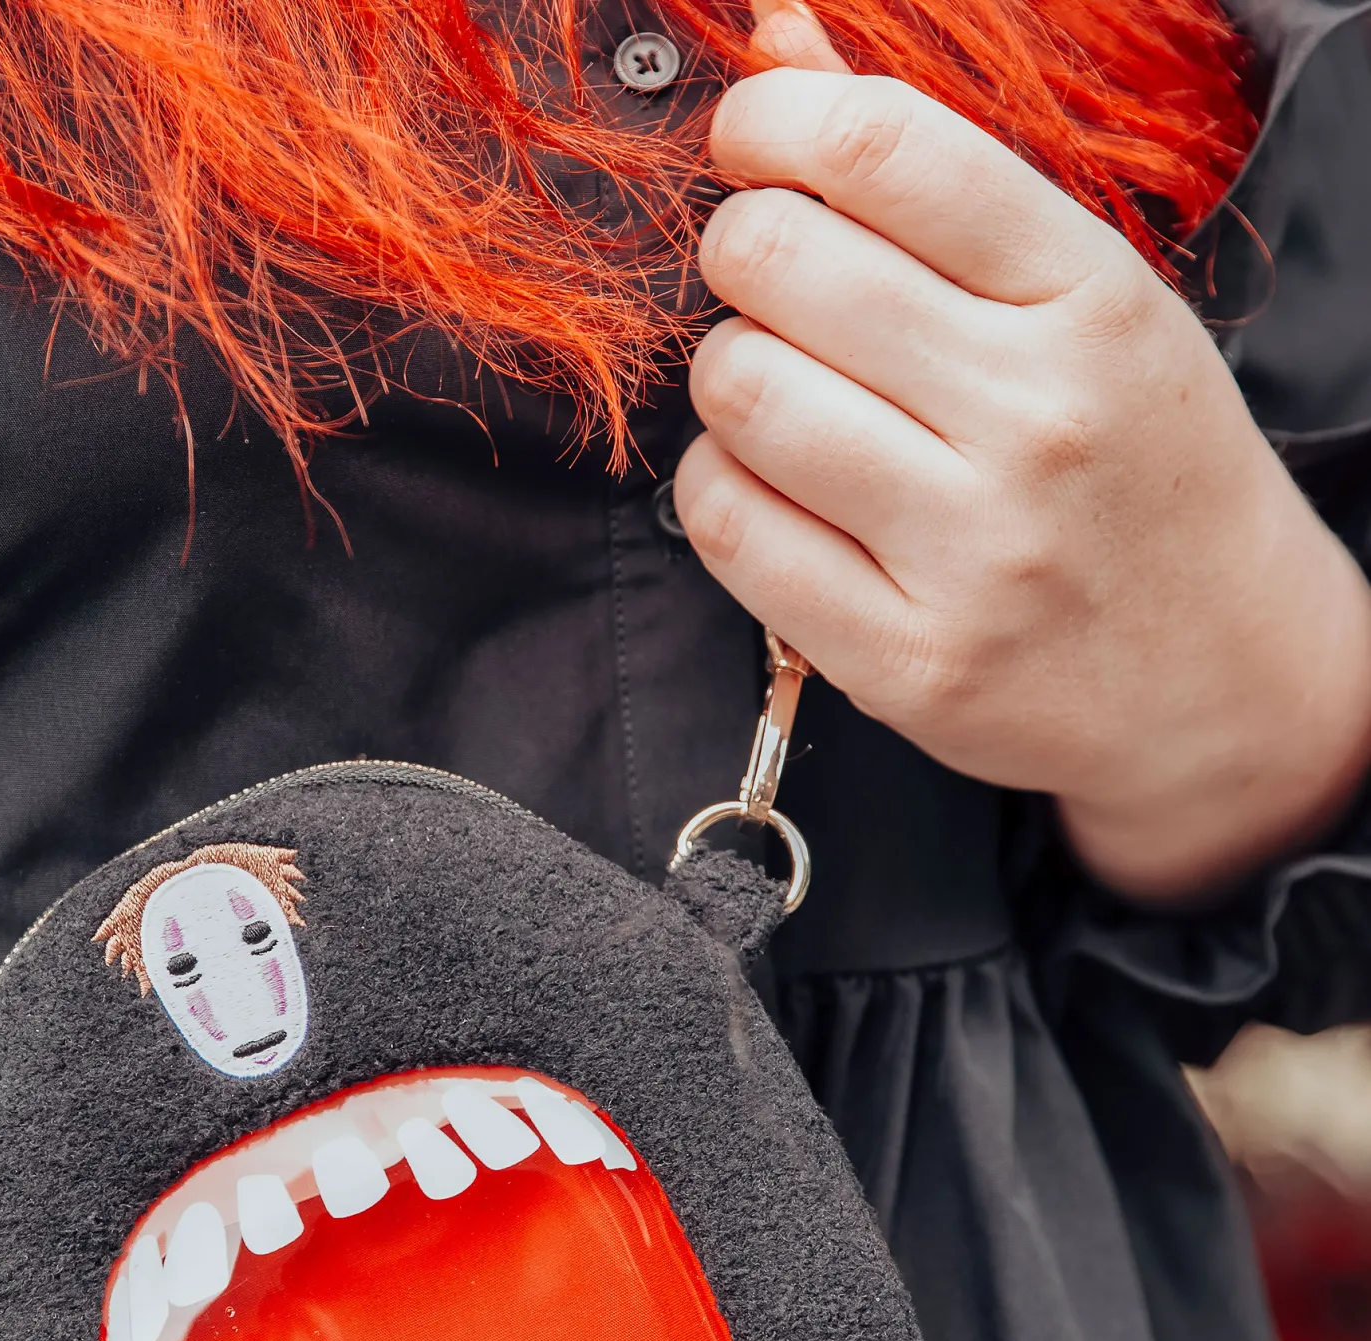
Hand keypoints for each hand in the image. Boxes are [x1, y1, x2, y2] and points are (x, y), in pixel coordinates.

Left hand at [673, 14, 1370, 901]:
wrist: (1223, 678)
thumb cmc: (1139, 472)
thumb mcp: (1085, 305)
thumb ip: (935, 183)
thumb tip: (782, 44)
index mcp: (1093, 302)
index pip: (887, 152)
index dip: (774, 121)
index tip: (749, 138)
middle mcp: (1035, 419)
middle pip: (780, 269)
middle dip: (737, 254)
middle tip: (763, 281)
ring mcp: (969, 550)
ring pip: (741, 397)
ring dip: (727, 377)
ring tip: (776, 393)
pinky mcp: (905, 658)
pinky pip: (731, 528)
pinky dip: (717, 488)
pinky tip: (767, 483)